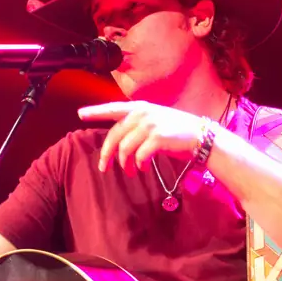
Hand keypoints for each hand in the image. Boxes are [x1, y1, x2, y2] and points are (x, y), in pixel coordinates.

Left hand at [78, 101, 203, 175]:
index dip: (96, 111)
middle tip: (104, 168)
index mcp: (140, 108)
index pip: (113, 108)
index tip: (80, 114)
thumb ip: (136, 127)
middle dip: (106, 154)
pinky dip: (139, 165)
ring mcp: (150, 124)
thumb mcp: (154, 123)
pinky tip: (144, 169)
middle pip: (114, 135)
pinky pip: (139, 156)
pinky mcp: (157, 138)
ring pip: (125, 148)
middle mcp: (143, 113)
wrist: (201, 136)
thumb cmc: (176, 133)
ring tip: (131, 172)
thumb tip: (117, 143)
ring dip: (125, 164)